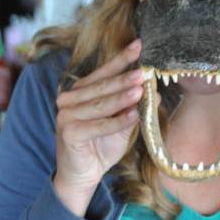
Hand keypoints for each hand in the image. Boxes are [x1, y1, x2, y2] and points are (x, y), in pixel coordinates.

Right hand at [53, 39, 142, 214]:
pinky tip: (133, 115)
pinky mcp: (69, 132)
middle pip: (101, 87)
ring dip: (121, 98)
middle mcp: (69, 100)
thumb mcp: (121, 124)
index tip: (138, 45)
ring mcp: (66, 115)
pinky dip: (117, 121)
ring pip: (100, 104)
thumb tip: (154, 92)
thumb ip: (132, 107)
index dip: (120, 59)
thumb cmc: (100, 147)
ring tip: (141, 90)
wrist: (84, 174)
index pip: (102, 73)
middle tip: (143, 72)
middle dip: (124, 79)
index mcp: (80, 92)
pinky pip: (99, 125)